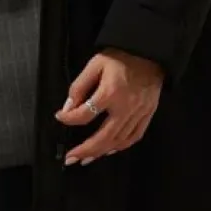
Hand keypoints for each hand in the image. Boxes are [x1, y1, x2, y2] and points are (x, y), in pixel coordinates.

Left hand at [54, 48, 163, 164]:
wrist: (149, 52)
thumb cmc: (122, 56)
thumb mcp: (95, 64)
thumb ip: (79, 86)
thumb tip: (69, 106)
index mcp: (110, 92)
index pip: (85, 114)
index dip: (69, 118)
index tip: (60, 117)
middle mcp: (125, 106)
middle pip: (103, 137)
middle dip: (84, 150)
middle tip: (71, 158)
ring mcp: (138, 112)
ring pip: (118, 141)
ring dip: (100, 152)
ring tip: (86, 158)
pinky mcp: (147, 114)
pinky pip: (134, 137)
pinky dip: (120, 147)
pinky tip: (109, 150)